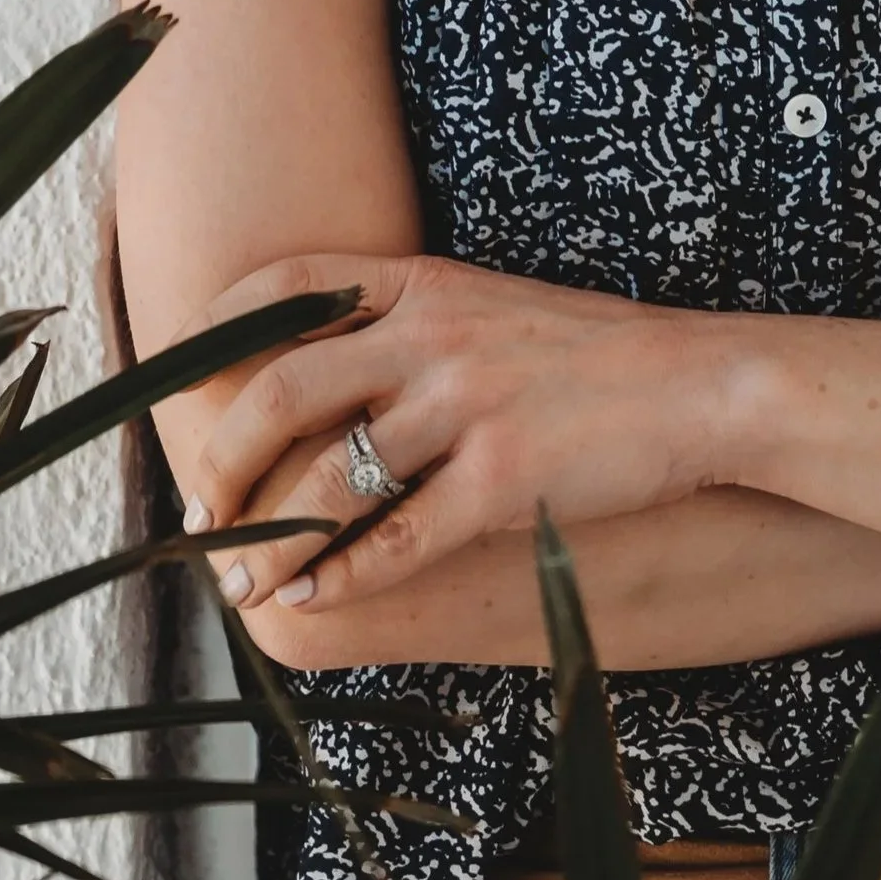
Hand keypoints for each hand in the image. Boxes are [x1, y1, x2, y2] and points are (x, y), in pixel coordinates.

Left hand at [172, 252, 731, 614]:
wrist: (703, 384)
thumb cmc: (594, 354)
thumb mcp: (494, 303)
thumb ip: (412, 323)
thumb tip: (317, 373)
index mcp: (426, 283)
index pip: (288, 282)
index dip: (217, 330)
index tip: (177, 380)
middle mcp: (436, 336)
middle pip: (281, 391)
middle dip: (221, 462)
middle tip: (201, 514)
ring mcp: (470, 408)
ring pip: (329, 481)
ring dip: (271, 542)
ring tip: (244, 582)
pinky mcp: (507, 481)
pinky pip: (399, 541)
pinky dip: (343, 577)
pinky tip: (315, 596)